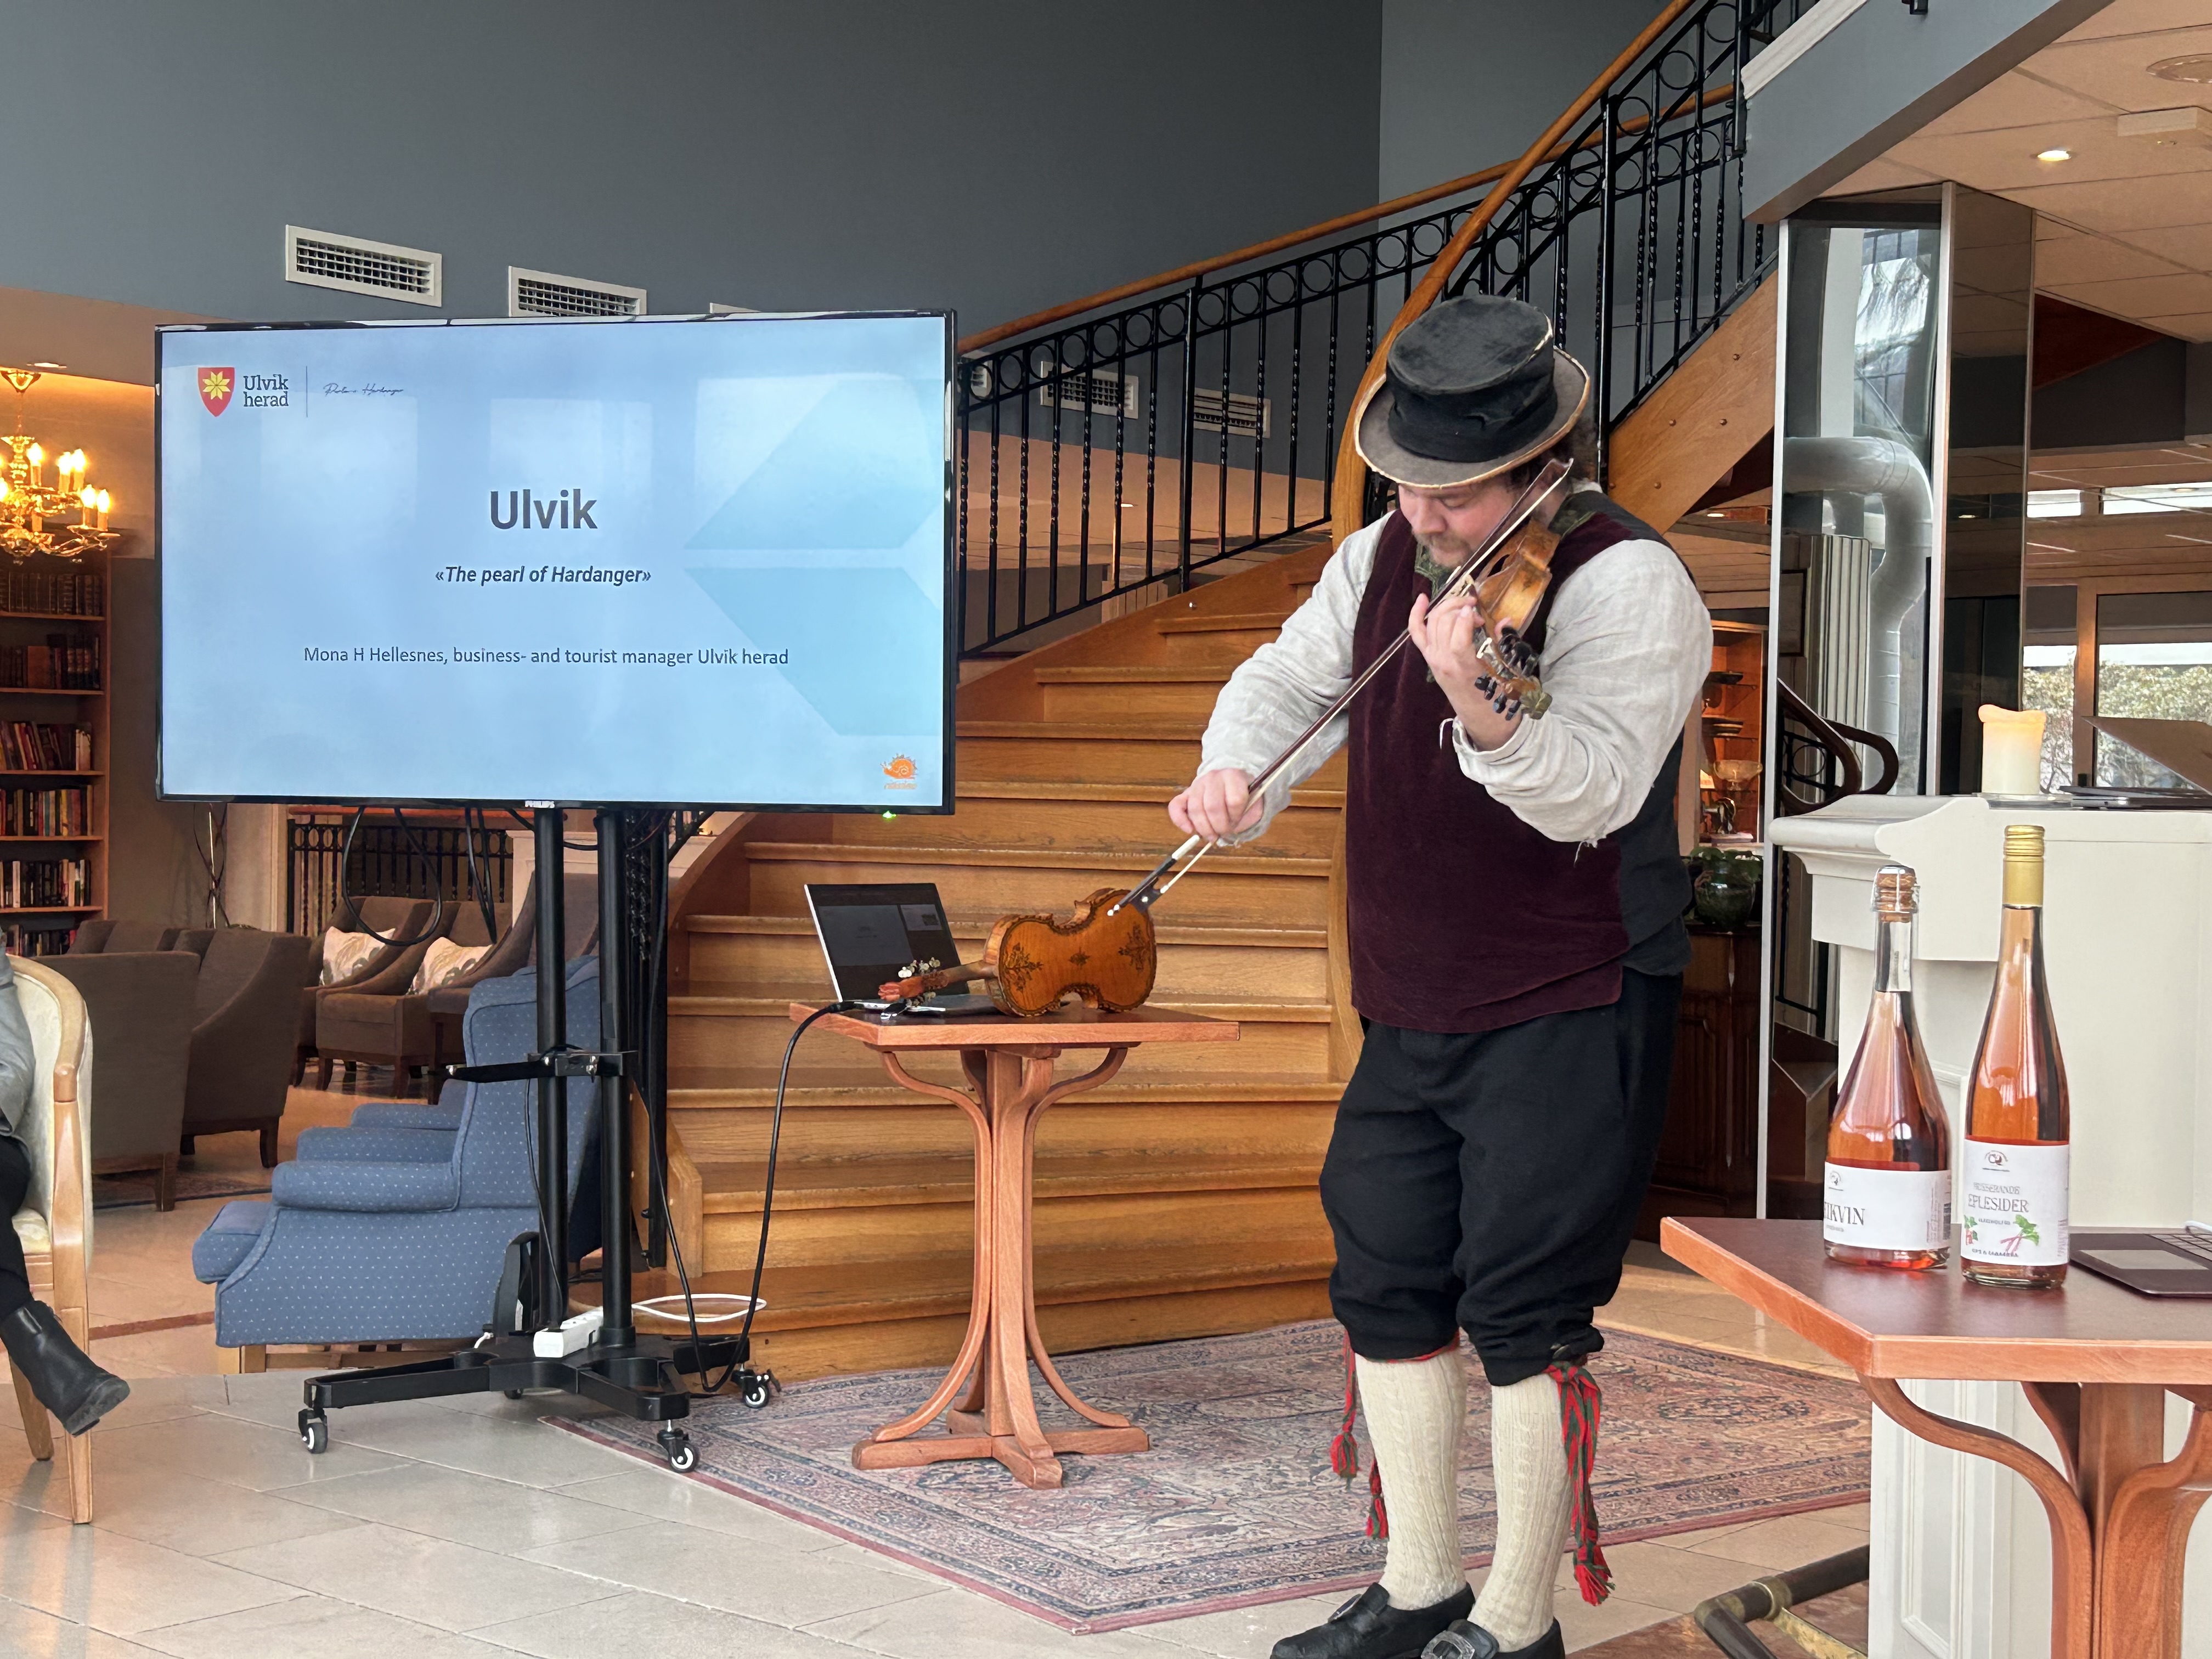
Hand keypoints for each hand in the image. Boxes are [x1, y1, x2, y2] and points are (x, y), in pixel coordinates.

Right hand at [1169, 769, 1261, 841]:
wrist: (1228, 782)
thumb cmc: (1242, 796)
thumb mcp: (1254, 803)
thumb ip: (1249, 815)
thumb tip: (1232, 828)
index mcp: (1234, 776)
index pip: (1234, 800)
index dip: (1236, 816)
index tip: (1237, 821)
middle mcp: (1213, 777)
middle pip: (1213, 806)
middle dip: (1219, 826)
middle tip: (1224, 833)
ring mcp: (1197, 784)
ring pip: (1196, 809)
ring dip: (1204, 828)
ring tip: (1212, 836)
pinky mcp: (1185, 793)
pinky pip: (1176, 806)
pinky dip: (1180, 820)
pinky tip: (1190, 830)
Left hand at [1409, 590, 1520, 750]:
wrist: (1480, 716)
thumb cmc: (1495, 695)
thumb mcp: (1505, 671)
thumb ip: (1504, 643)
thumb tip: (1506, 619)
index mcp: (1463, 669)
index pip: (1457, 641)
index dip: (1465, 620)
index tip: (1476, 608)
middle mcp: (1443, 663)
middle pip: (1443, 625)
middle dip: (1460, 608)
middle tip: (1477, 611)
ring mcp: (1433, 659)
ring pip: (1432, 623)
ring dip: (1448, 608)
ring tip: (1466, 607)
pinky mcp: (1428, 657)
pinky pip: (1417, 633)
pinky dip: (1416, 614)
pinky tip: (1422, 598)